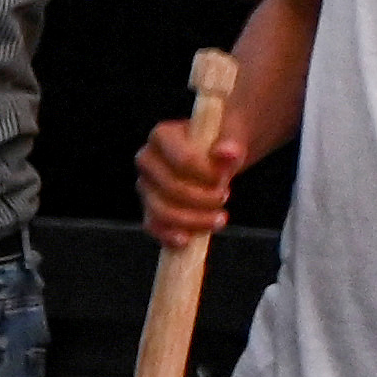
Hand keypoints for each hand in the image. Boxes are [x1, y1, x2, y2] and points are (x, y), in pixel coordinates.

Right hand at [139, 106, 237, 245]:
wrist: (215, 157)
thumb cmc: (220, 142)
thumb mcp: (231, 135)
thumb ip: (231, 142)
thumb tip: (228, 153)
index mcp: (162, 135)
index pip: (182, 160)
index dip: (206, 175)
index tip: (225, 178)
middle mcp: (147, 160)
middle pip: (170, 188)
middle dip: (202, 199)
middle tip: (225, 196)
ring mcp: (145, 186)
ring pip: (161, 210)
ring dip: (192, 220)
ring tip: (219, 218)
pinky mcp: (149, 207)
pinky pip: (153, 225)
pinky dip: (169, 235)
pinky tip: (189, 241)